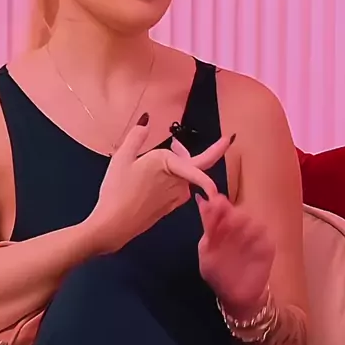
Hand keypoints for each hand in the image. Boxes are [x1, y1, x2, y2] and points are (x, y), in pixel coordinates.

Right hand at [89, 120, 232, 253]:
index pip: (201, 159)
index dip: (218, 149)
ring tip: (155, 160)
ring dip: (177, 166)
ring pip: (185, 177)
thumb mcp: (122, 158)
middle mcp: (179, 181)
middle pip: (194, 165)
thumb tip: (147, 120)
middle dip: (186, 153)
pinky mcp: (171, 206)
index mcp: (169, 163)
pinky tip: (151, 179)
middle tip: (174, 143)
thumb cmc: (117, 190)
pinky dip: (171, 179)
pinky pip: (178, 188)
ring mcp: (177, 196)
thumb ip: (136, 136)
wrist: (114, 225)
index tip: (230, 139)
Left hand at [171, 138, 274, 316]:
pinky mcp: (267, 248)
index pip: (221, 209)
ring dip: (244, 228)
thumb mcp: (206, 251)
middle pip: (238, 214)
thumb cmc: (218, 273)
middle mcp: (240, 228)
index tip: (216, 202)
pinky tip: (249, 247)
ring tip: (237, 239)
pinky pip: (264, 238)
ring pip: (253, 223)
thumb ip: (208, 226)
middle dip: (231, 216)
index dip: (219, 205)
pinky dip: (257, 240)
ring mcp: (255, 237)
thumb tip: (201, 199)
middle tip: (226, 222)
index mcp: (222, 225)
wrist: (236, 296)